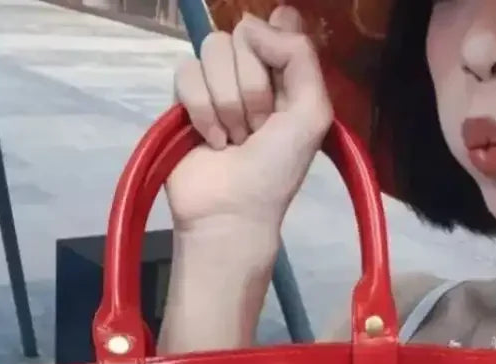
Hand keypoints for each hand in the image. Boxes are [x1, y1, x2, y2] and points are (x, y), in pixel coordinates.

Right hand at [166, 7, 332, 232]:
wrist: (233, 210)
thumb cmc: (277, 169)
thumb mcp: (312, 113)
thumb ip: (300, 56)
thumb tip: (257, 21)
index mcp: (286, 76)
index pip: (277, 24)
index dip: (274, 45)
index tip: (280, 80)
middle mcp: (251, 74)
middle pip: (242, 34)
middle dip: (254, 88)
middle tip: (258, 128)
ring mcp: (215, 85)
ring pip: (212, 49)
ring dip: (228, 102)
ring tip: (236, 139)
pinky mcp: (183, 99)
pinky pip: (186, 71)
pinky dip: (202, 110)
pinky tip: (213, 141)